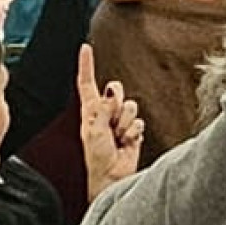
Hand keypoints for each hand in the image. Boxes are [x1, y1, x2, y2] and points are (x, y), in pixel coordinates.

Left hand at [76, 47, 142, 194]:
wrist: (112, 176)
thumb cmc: (97, 157)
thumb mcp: (93, 130)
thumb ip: (102, 109)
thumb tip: (110, 91)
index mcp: (89, 111)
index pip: (87, 83)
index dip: (86, 65)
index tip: (86, 48)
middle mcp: (104, 113)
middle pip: (115, 91)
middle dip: (116, 102)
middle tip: (112, 119)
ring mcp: (120, 122)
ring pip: (131, 106)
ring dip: (126, 122)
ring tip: (118, 137)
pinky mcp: (134, 130)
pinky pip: (140, 122)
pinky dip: (134, 132)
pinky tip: (126, 142)